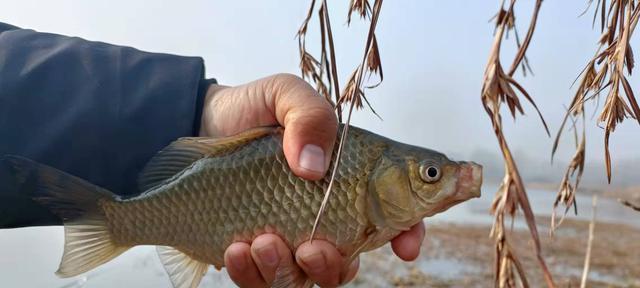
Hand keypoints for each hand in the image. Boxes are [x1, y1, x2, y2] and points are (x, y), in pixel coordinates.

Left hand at [200, 73, 425, 286]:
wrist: (199, 122)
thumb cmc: (252, 107)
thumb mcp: (284, 93)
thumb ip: (309, 115)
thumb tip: (313, 167)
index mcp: (348, 178)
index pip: (395, 213)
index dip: (409, 233)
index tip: (405, 247)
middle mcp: (324, 214)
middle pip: (348, 261)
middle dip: (332, 265)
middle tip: (310, 246)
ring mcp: (289, 237)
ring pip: (305, 279)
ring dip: (285, 270)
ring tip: (260, 241)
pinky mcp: (254, 253)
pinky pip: (262, 282)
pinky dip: (251, 273)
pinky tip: (234, 248)